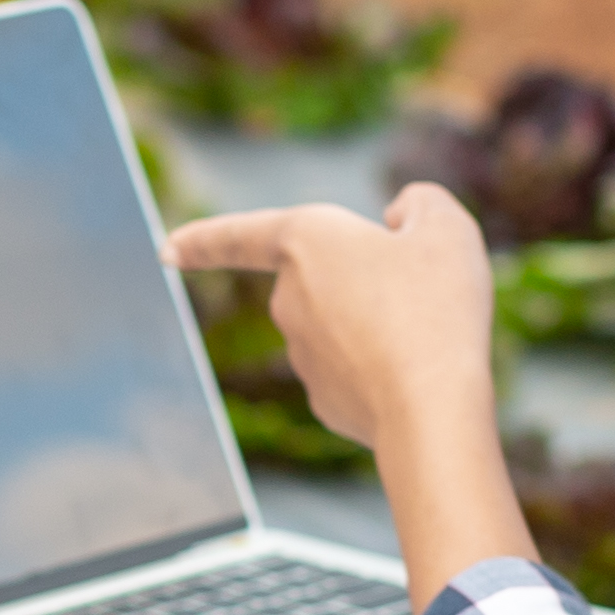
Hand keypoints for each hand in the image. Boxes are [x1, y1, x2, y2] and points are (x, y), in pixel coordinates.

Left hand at [165, 187, 534, 604]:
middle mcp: (288, 298)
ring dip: (382, 325)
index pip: (240, 235)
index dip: (203, 239)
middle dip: (369, 283)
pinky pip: (356, 370)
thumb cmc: (437, 308)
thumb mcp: (447, 228)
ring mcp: (300, 354)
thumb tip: (397, 219)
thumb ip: (421, 204)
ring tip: (429, 336)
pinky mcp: (321, 399)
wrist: (432, 410)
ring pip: (347, 325)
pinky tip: (417, 377)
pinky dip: (384, 369)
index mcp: (307, 241)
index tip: (166, 250)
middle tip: (428, 293)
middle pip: (327, 279)